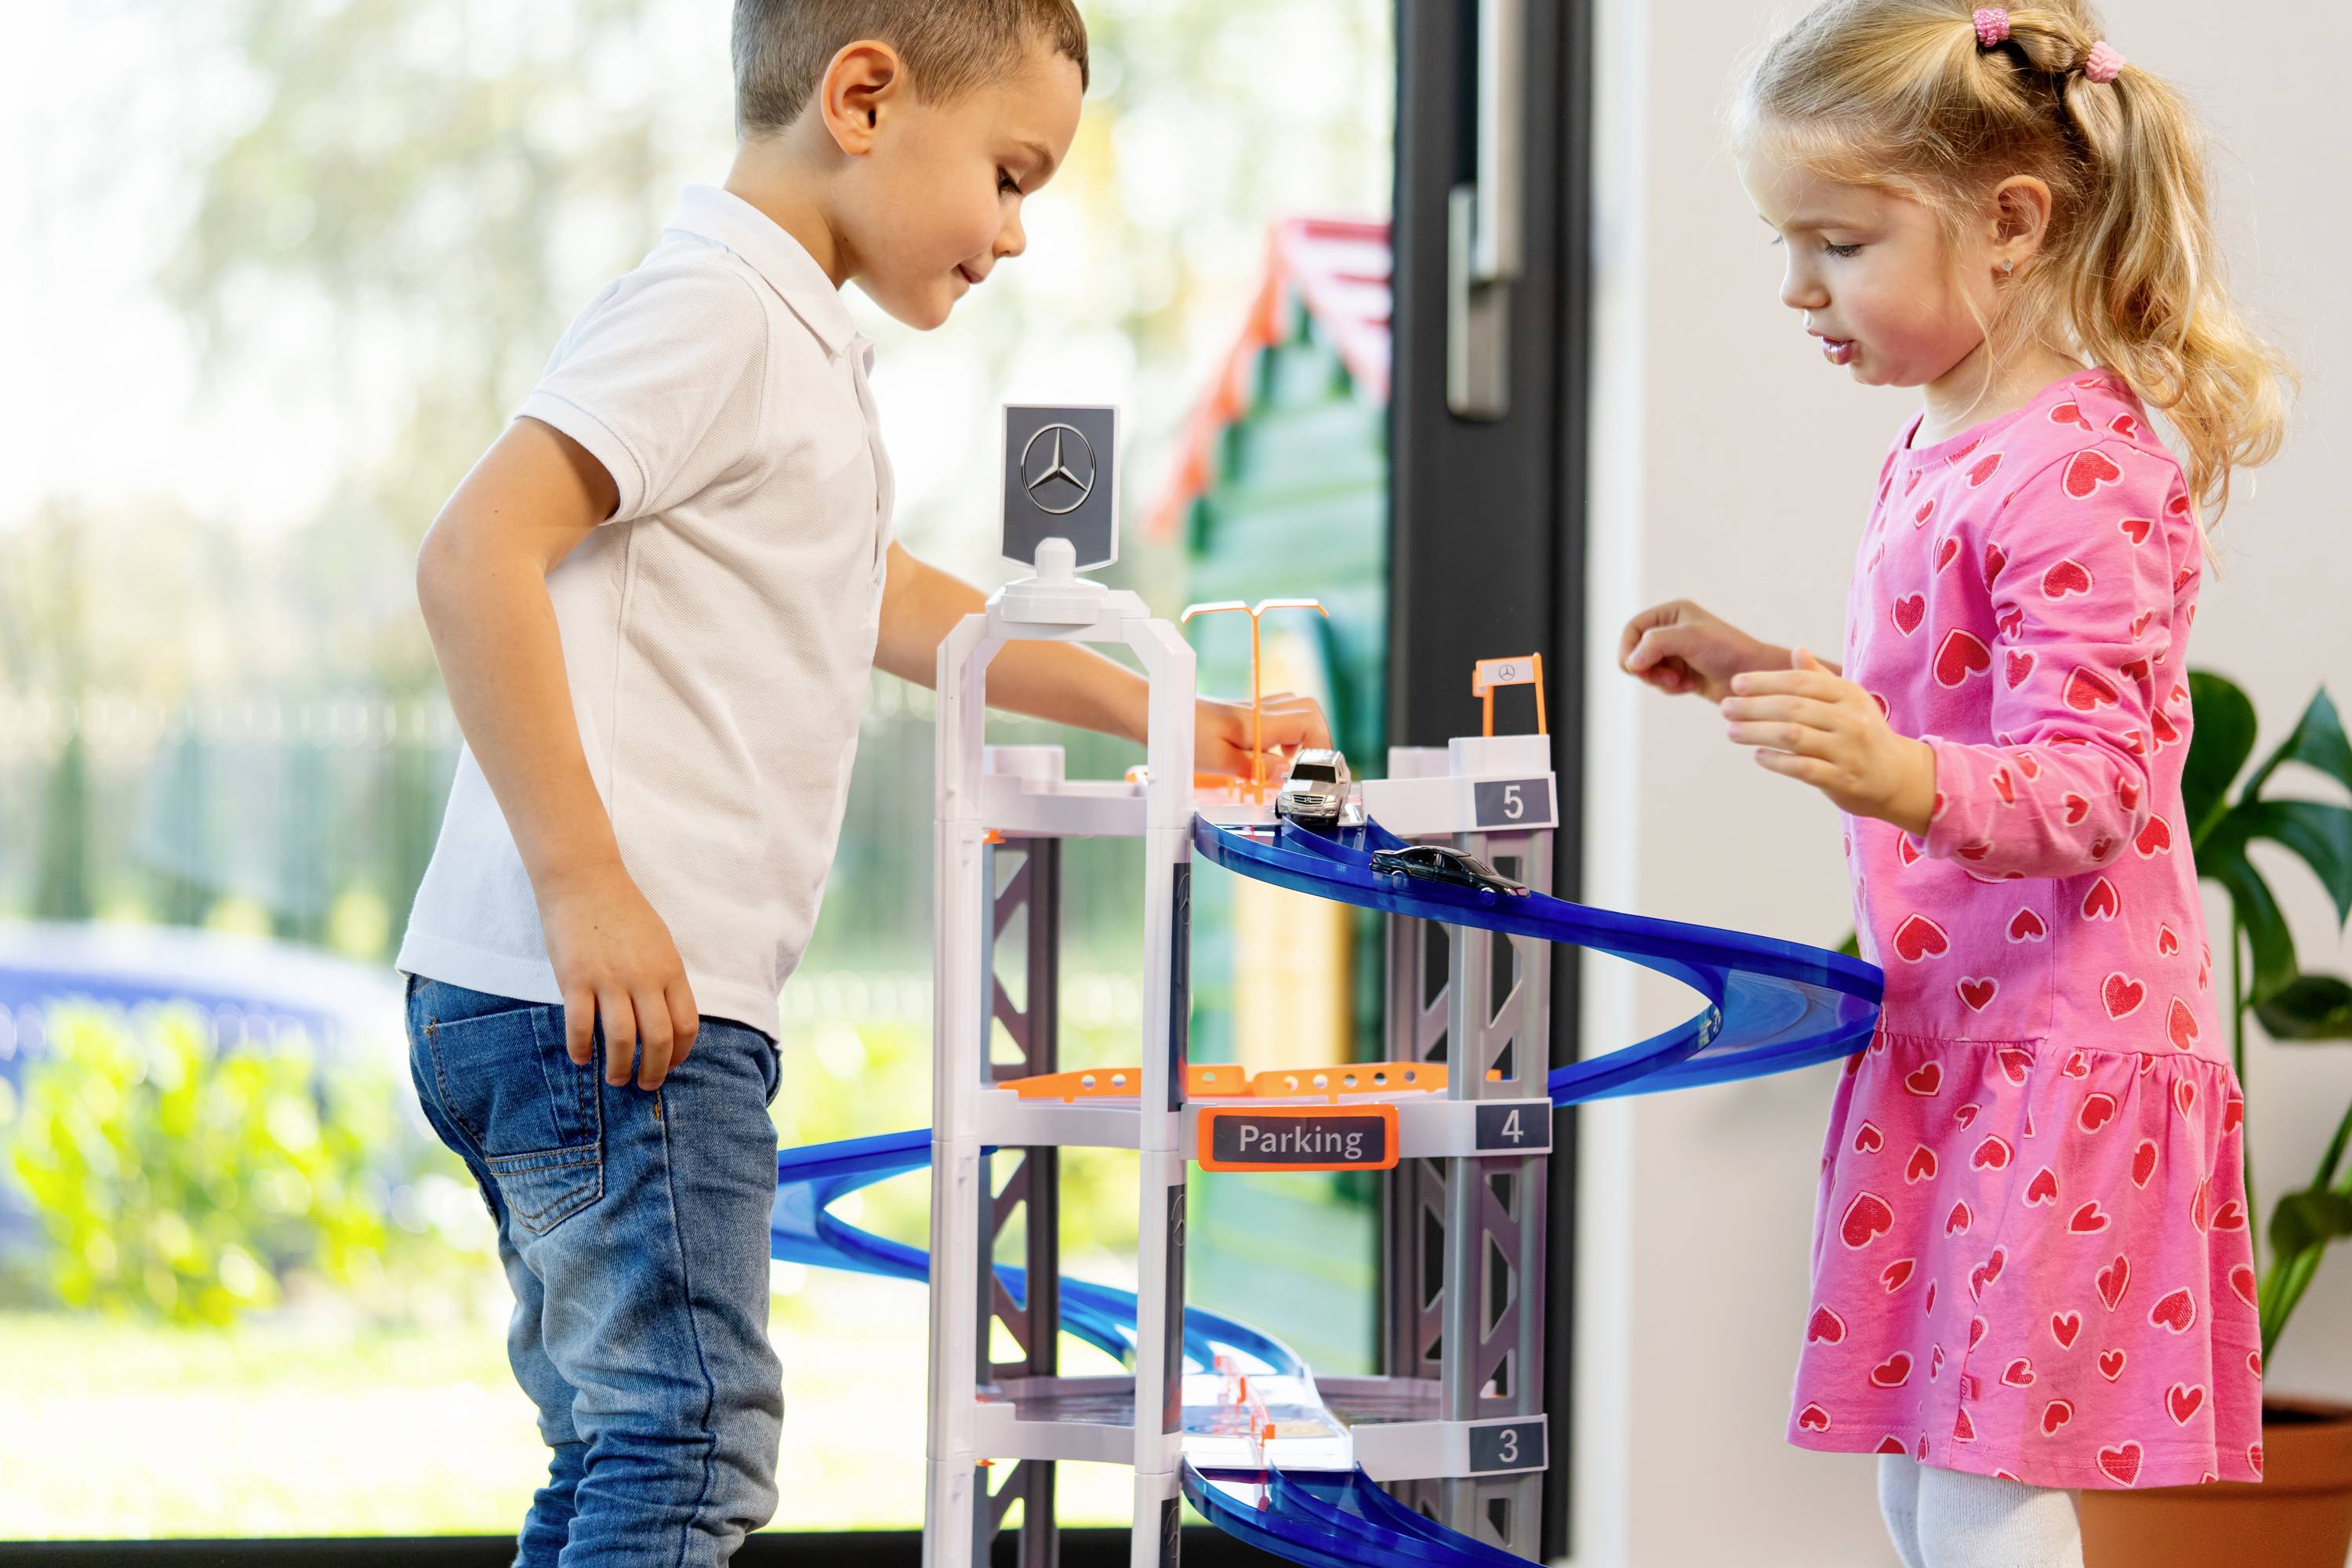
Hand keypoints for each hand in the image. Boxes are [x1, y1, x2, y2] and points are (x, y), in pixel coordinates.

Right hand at [537, 860, 700, 1090]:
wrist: (585, 880)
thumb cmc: (623, 913)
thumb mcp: (659, 944)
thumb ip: (664, 979)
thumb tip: (666, 1018)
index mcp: (670, 970)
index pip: (687, 1024)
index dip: (681, 1053)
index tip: (671, 1065)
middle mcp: (645, 978)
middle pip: (660, 1038)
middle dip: (655, 1070)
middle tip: (645, 1085)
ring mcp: (610, 979)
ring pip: (623, 1039)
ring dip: (620, 1067)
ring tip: (615, 1079)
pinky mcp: (576, 978)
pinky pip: (581, 1025)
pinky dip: (581, 1048)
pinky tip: (580, 1057)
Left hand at [1197, 691, 1331, 781]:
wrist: (1159, 714)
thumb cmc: (1184, 736)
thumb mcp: (1219, 761)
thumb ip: (1256, 767)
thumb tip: (1285, 772)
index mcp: (1259, 722)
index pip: (1309, 722)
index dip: (1320, 746)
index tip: (1311, 770)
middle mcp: (1260, 710)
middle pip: (1310, 710)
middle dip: (1318, 739)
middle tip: (1305, 766)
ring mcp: (1253, 708)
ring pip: (1296, 710)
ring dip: (1302, 735)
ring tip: (1288, 762)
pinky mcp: (1245, 713)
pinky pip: (1278, 714)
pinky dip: (1285, 732)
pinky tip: (1269, 753)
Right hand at [1619, 599, 1783, 700]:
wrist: (1754, 676)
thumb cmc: (1727, 651)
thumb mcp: (1689, 638)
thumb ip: (1655, 643)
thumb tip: (1630, 662)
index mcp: (1672, 612)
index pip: (1632, 628)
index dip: (1628, 649)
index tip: (1636, 668)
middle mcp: (1671, 630)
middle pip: (1634, 651)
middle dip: (1647, 669)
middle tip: (1666, 678)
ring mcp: (1675, 652)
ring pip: (1645, 670)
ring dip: (1659, 680)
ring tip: (1681, 682)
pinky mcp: (1681, 672)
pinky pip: (1659, 682)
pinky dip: (1670, 687)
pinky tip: (1690, 686)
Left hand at [1719, 650, 1936, 831]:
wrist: (1897, 776)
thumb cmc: (1863, 732)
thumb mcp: (1848, 701)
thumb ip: (1820, 678)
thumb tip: (1797, 651)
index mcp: (1848, 695)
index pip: (1800, 682)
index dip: (1766, 681)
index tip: (1736, 683)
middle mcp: (1850, 720)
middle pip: (1792, 708)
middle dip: (1754, 707)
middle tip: (1725, 708)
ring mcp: (1848, 750)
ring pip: (1793, 736)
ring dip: (1757, 732)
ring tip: (1732, 731)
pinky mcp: (1843, 779)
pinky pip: (1803, 768)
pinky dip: (1776, 761)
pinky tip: (1757, 755)